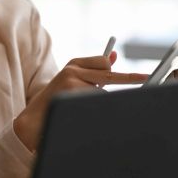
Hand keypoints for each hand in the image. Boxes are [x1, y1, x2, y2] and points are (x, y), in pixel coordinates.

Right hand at [13, 54, 147, 151]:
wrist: (31, 121)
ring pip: (103, 93)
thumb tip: (113, 57)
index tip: (140, 75)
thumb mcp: (71, 81)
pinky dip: (97, 110)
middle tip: (147, 79)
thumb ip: (91, 72)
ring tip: (82, 110)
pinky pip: (96, 102)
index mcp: (72, 64)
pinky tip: (81, 115)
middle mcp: (72, 69)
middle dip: (130, 79)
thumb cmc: (54, 102)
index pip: (102, 62)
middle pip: (108, 73)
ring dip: (101, 103)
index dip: (119, 70)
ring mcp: (72, 82)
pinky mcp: (72, 94)